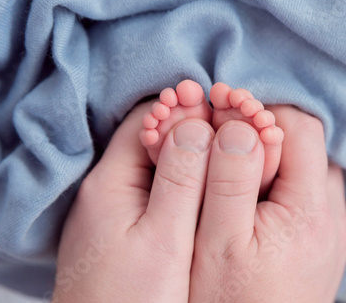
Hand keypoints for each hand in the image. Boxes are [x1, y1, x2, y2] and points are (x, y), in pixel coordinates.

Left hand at [53, 101, 214, 302]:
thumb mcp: (163, 241)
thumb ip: (181, 180)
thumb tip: (196, 122)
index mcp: (109, 181)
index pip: (147, 119)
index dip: (187, 109)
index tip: (225, 105)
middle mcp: (106, 189)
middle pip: (152, 139)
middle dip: (195, 128)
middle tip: (239, 121)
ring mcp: (114, 210)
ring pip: (157, 165)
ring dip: (192, 155)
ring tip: (231, 150)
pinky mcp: (123, 230)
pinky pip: (156, 190)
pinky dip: (184, 180)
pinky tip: (208, 186)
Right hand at [189, 105, 345, 302]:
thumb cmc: (228, 302)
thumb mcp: (217, 242)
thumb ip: (228, 179)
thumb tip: (239, 124)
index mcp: (310, 209)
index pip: (301, 127)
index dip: (261, 111)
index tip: (224, 111)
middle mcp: (331, 215)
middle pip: (306, 144)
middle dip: (264, 130)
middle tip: (222, 136)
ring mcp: (328, 228)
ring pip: (304, 166)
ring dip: (269, 155)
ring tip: (230, 164)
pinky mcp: (319, 240)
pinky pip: (303, 191)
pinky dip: (276, 180)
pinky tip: (247, 194)